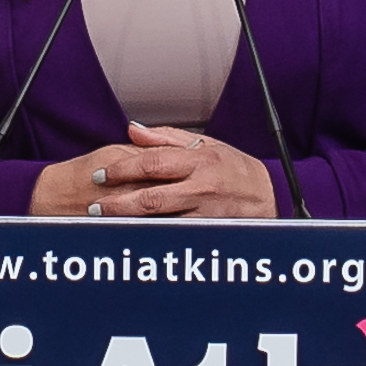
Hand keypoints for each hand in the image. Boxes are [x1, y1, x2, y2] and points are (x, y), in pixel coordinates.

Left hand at [84, 123, 280, 218]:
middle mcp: (202, 186)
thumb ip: (165, 138)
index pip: (152, 163)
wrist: (269, 196)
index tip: (100, 174)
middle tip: (95, 205)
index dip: (122, 169)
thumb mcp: (205, 144)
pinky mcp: (208, 231)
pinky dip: (151, 235)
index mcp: (198, 160)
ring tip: (106, 222)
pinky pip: (174, 233)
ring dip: (130, 222)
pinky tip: (133, 235)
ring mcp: (205, 212)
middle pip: (151, 197)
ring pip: (160, 220)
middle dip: (118, 202)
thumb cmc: (235, 169)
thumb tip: (132, 130)